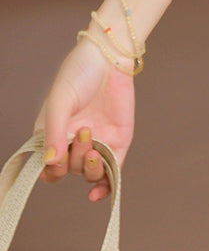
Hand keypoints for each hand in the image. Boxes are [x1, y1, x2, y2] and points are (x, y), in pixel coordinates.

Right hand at [34, 38, 134, 201]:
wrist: (110, 56)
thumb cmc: (79, 74)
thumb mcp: (60, 102)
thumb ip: (54, 133)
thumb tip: (50, 162)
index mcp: (55, 134)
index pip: (48, 167)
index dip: (51, 170)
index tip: (57, 158)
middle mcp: (74, 141)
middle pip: (70, 170)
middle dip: (74, 158)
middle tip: (83, 130)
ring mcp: (97, 141)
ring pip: (89, 173)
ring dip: (88, 168)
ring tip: (92, 146)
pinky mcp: (118, 139)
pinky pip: (112, 170)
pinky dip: (105, 185)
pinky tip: (96, 194)